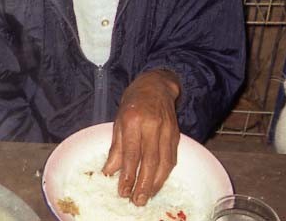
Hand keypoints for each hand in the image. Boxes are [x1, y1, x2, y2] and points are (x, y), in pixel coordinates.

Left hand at [102, 70, 180, 205]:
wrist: (156, 85)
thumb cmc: (133, 103)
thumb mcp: (118, 121)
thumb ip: (116, 148)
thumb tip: (109, 172)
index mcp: (133, 119)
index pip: (131, 153)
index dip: (128, 174)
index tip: (123, 191)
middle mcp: (152, 125)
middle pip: (150, 160)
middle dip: (144, 184)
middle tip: (137, 200)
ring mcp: (167, 129)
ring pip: (164, 162)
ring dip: (156, 182)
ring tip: (148, 196)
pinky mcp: (176, 134)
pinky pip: (172, 157)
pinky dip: (165, 173)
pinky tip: (158, 183)